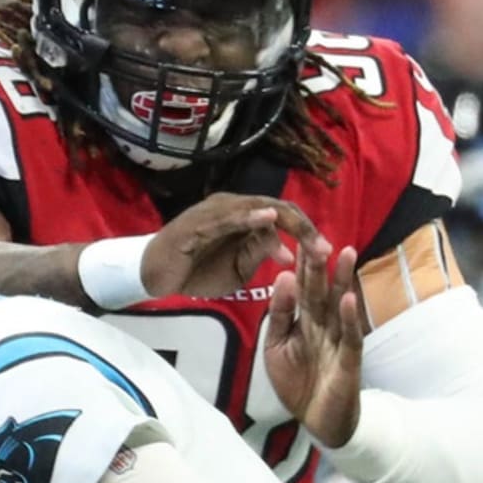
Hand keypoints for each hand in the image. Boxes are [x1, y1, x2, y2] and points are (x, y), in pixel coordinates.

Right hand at [140, 193, 323, 298]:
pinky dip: (248, 217)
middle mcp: (231, 207)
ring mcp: (214, 212)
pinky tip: (267, 219)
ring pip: (256, 209)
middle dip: (303, 228)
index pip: (282, 216)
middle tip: (324, 248)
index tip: (327, 251)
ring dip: (284, 223)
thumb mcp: (237, 269)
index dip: (306, 231)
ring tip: (307, 240)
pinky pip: (227, 218)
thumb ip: (258, 254)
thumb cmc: (195, 270)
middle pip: (276, 209)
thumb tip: (286, 249)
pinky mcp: (197, 223)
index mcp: (243, 217)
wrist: (154, 276)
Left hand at [263, 240, 363, 447]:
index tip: (296, 238)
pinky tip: (348, 298)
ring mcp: (338, 341)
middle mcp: (323, 325)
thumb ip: (278, 315)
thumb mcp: (275, 347)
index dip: (301, 266)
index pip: (303, 288)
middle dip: (320, 266)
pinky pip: (350, 337)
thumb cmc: (297, 383)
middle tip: (318, 237)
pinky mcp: (349, 360)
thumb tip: (283, 278)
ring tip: (346, 253)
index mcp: (304, 321)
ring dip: (343, 281)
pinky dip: (348, 318)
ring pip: (340, 307)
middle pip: (321, 291)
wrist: (315, 420)